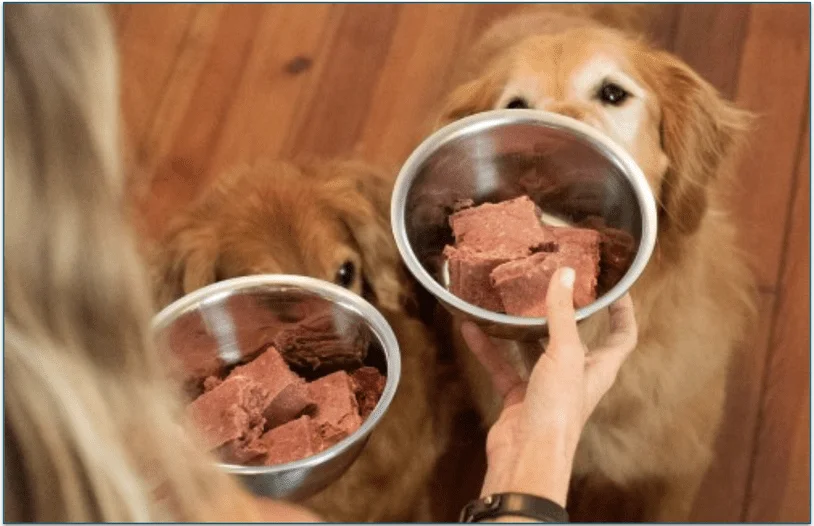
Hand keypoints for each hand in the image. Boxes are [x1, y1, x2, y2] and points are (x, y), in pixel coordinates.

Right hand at [461, 267, 637, 506]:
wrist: (526, 456)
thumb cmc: (558, 412)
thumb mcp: (564, 354)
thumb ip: (562, 314)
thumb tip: (565, 275)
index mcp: (598, 368)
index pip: (621, 335)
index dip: (622, 311)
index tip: (615, 286)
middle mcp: (575, 375)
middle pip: (575, 338)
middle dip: (564, 313)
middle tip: (551, 284)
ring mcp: (545, 386)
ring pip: (534, 349)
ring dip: (520, 328)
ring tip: (508, 301)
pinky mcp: (518, 397)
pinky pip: (502, 365)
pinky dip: (488, 348)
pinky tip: (472, 328)